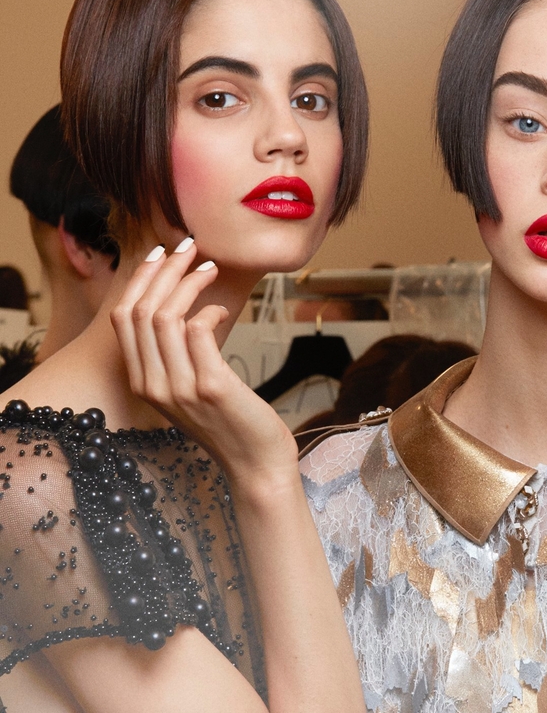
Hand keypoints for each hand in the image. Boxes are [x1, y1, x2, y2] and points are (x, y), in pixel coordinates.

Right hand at [111, 238, 296, 478]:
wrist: (255, 464)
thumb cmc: (230, 422)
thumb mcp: (190, 388)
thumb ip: (178, 357)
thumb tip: (185, 311)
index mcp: (140, 383)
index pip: (124, 318)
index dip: (140, 280)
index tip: (160, 254)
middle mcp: (151, 385)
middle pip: (142, 311)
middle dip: (165, 271)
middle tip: (190, 248)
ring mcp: (179, 387)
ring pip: (166, 317)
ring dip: (189, 283)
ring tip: (211, 268)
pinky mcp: (211, 387)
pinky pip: (198, 332)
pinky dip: (210, 311)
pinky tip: (223, 311)